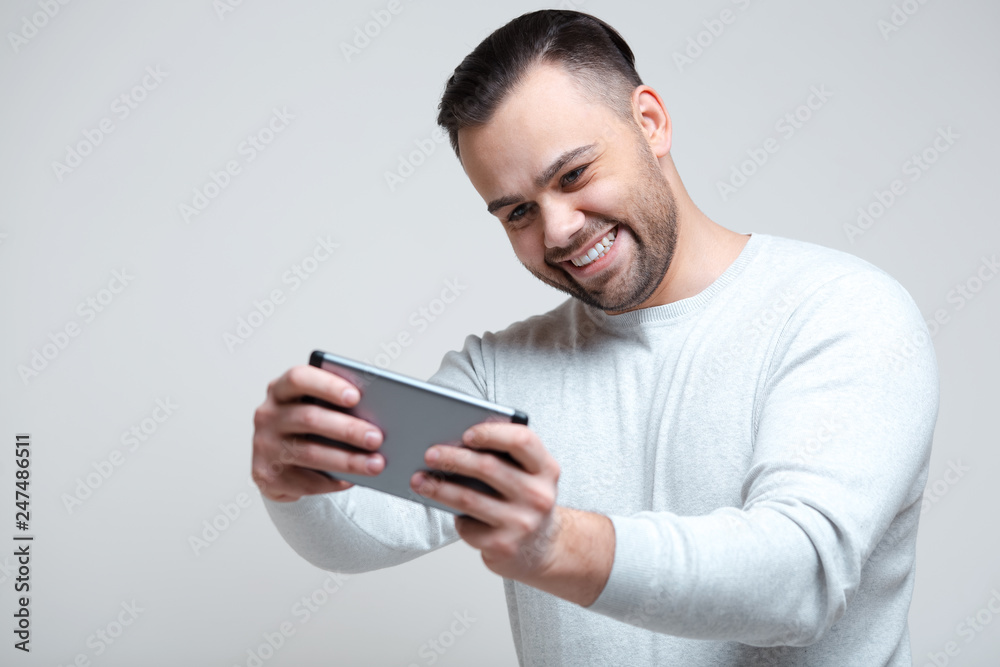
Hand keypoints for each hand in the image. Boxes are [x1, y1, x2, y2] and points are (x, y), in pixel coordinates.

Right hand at [252, 365, 385, 501]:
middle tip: (377, 437)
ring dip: (348, 460)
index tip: (356, 396)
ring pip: (310, 453)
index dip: (327, 386)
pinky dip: (334, 481)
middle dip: (347, 429)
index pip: (298, 379)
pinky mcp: (268, 476)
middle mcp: (267, 415)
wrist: (282, 463)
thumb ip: (338, 404)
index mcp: (281, 389)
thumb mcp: (318, 407)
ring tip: (376, 464)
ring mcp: (265, 447)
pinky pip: (306, 481)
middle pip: (309, 418)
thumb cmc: (311, 426)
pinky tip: (354, 479)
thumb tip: (380, 413)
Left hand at [409, 421, 564, 582]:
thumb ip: (505, 456)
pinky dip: (455, 516)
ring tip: (418, 480)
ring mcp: (522, 523)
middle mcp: (538, 496)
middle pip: (488, 468)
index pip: (522, 441)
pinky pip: (467, 525)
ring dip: (439, 487)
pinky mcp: (503, 546)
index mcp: (546, 469)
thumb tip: (455, 442)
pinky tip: (447, 509)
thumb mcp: (528, 475)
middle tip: (429, 454)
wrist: (540, 549)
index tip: (465, 433)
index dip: (492, 433)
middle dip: (453, 458)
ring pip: (469, 498)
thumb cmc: (524, 501)